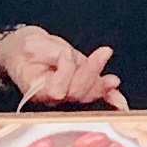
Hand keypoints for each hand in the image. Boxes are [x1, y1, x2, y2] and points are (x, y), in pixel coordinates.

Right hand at [0, 26, 123, 106]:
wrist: (26, 49)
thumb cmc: (27, 48)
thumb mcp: (34, 44)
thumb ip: (53, 54)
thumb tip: (68, 64)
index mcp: (37, 90)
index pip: (55, 88)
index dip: (64, 73)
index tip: (64, 54)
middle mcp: (54, 97)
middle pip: (76, 92)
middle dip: (91, 73)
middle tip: (104, 52)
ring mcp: (69, 93)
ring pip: (88, 93)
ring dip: (103, 86)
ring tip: (114, 78)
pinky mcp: (81, 85)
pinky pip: (96, 94)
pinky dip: (110, 97)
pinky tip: (120, 102)